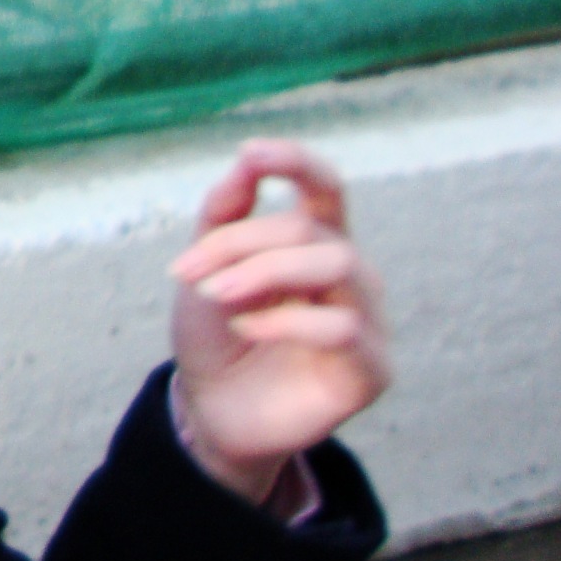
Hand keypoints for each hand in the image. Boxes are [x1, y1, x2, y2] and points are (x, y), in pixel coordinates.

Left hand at [168, 139, 390, 504]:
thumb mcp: (205, 269)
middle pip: (309, 229)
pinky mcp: (370, 369)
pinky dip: (285, 321)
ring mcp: (367, 320)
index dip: (297, 162)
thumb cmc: (217, 333)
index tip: (251, 152)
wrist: (213, 407)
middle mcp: (350, 275)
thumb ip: (224, 215)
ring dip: (264, 272)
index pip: (325, 188)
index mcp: (314, 243)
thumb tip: (245, 160)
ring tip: (217, 295)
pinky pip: (342, 328)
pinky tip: (246, 328)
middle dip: (241, 243)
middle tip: (190, 273)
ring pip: (337, 265)